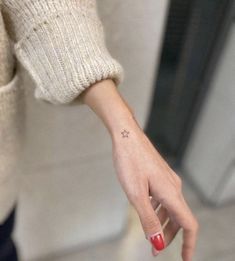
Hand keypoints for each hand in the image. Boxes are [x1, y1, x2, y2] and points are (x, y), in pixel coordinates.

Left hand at [81, 79, 197, 259]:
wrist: (126, 136)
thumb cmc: (129, 161)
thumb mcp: (136, 194)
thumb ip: (148, 219)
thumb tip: (158, 242)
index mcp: (170, 193)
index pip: (188, 224)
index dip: (189, 244)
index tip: (185, 260)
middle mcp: (173, 187)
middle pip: (179, 218)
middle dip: (170, 236)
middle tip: (156, 249)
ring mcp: (167, 180)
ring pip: (170, 208)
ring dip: (163, 224)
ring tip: (150, 234)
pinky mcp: (159, 175)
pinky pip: (164, 198)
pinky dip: (158, 210)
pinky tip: (148, 211)